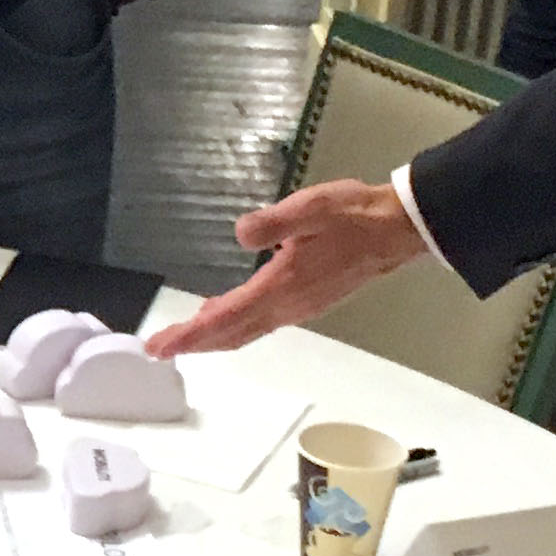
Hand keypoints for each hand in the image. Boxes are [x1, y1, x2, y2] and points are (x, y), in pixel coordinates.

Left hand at [144, 177, 427, 354]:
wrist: (397, 231)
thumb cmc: (355, 216)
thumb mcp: (312, 207)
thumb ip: (274, 222)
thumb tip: (241, 234)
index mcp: (283, 286)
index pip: (226, 317)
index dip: (190, 334)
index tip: (160, 346)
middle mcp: (288, 305)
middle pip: (231, 333)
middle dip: (193, 343)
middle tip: (158, 348)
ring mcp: (300, 307)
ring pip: (246, 330)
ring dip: (213, 336)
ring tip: (183, 337)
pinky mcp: (307, 301)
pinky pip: (260, 322)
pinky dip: (234, 325)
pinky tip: (223, 313)